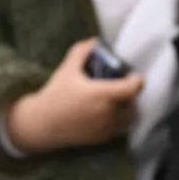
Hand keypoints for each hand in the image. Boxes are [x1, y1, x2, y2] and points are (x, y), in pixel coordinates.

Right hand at [6, 37, 146, 154]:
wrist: (42, 124)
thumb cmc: (55, 95)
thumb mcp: (67, 69)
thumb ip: (82, 52)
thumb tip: (95, 41)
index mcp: (103, 95)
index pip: (134, 88)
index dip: (136, 79)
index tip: (131, 75)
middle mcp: (108, 113)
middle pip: (133, 102)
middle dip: (130, 94)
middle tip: (120, 86)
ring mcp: (106, 128)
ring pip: (129, 118)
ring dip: (127, 108)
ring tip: (116, 100)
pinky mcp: (101, 139)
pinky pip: (120, 129)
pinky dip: (119, 120)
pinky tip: (107, 112)